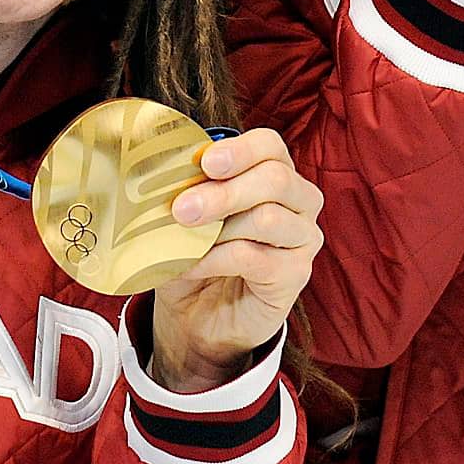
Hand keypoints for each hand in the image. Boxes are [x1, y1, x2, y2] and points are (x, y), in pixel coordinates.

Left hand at [151, 130, 324, 393]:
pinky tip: (191, 265)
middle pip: (275, 179)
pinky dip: (216, 259)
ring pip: (268, 218)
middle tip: (182, 209)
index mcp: (275, 174)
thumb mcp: (188, 219)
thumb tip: (160, 174)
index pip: (270, 146)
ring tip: (183, 238)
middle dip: (224, 192)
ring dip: (218, 227)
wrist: (201, 318)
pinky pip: (256, 257)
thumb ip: (185, 193)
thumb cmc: (199, 256)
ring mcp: (303, 238)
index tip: (205, 162)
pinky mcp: (296, 274)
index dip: (240, 150)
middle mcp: (300, 201)